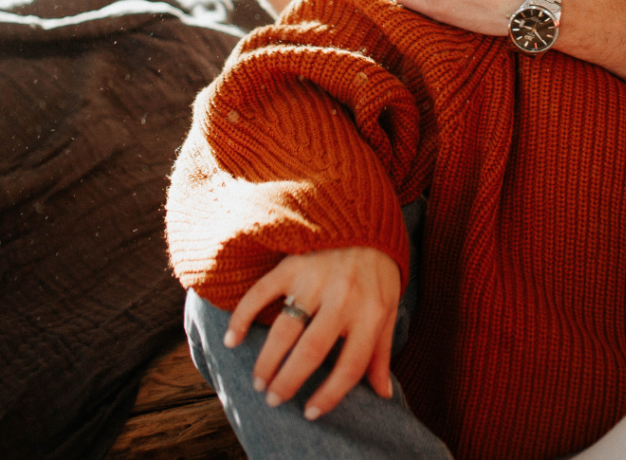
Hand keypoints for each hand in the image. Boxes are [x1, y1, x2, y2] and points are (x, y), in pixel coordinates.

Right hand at [224, 246, 400, 419]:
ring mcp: (316, 280)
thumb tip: (383, 393)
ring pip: (284, 330)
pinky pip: (262, 293)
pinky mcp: (293, 264)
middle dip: (288, 382)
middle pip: (311, 352)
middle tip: (273, 399)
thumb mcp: (389, 307)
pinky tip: (231, 339)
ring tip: (259, 381)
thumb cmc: (377, 271)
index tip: (310, 412)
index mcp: (371, 312)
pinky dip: (242, 317)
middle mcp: (343, 297)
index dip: (329, 395)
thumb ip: (381, 350)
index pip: (350, 366)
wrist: (365, 218)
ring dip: (267, 361)